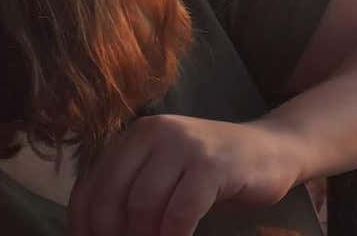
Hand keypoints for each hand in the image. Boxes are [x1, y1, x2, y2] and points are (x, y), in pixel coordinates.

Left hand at [67, 114, 303, 235]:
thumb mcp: (163, 173)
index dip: (84, 228)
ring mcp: (185, 144)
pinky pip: (179, 214)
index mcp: (135, 135)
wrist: (272, 151)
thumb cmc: (212, 172)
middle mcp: (155, 132)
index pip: (88, 188)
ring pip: (142, 206)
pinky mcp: (212, 164)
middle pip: (110, 199)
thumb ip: (130, 193)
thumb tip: (92, 234)